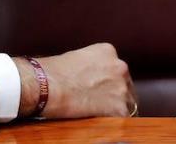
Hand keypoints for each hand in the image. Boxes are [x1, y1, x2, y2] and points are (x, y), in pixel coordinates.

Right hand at [16, 43, 136, 118]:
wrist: (47, 86)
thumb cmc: (51, 73)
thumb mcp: (75, 59)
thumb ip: (89, 66)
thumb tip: (88, 77)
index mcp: (108, 52)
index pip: (116, 69)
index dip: (109, 82)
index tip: (101, 91)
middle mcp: (119, 66)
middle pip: (124, 85)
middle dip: (114, 95)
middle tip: (100, 105)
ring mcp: (121, 87)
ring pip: (127, 102)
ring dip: (116, 109)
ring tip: (100, 116)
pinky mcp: (119, 108)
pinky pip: (123, 119)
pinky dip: (113, 122)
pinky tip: (102, 124)